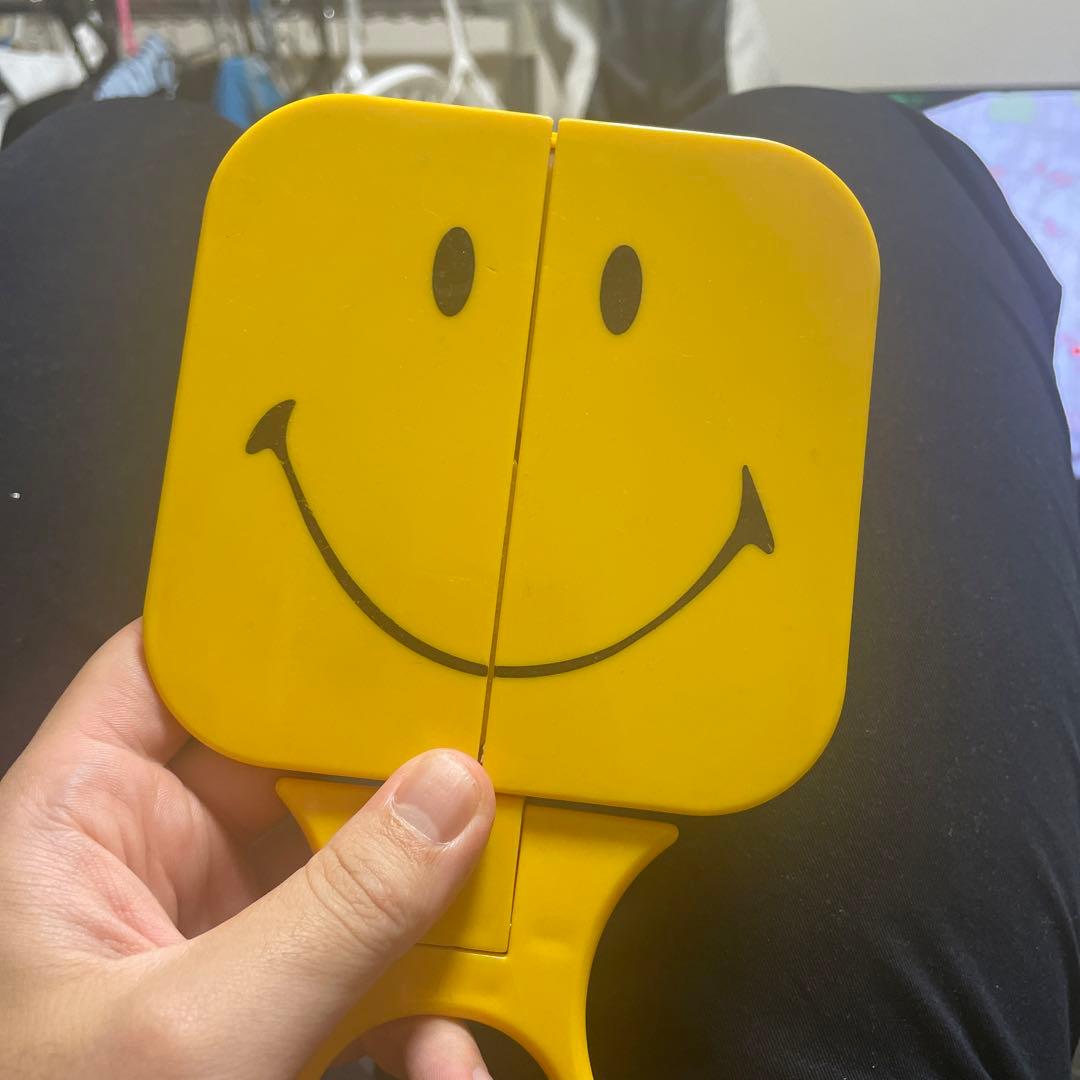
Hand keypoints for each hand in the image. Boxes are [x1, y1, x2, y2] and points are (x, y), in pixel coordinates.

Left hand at [0, 620, 495, 1078]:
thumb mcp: (196, 1034)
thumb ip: (334, 913)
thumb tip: (451, 796)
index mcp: (83, 817)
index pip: (170, 664)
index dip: (261, 624)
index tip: (373, 608)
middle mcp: (154, 854)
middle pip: (293, 762)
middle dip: (389, 778)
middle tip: (479, 771)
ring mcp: (219, 928)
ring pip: (344, 866)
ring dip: (423, 908)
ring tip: (487, 940)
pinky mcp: (267, 998)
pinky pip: (360, 962)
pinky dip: (416, 1005)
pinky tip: (446, 1060)